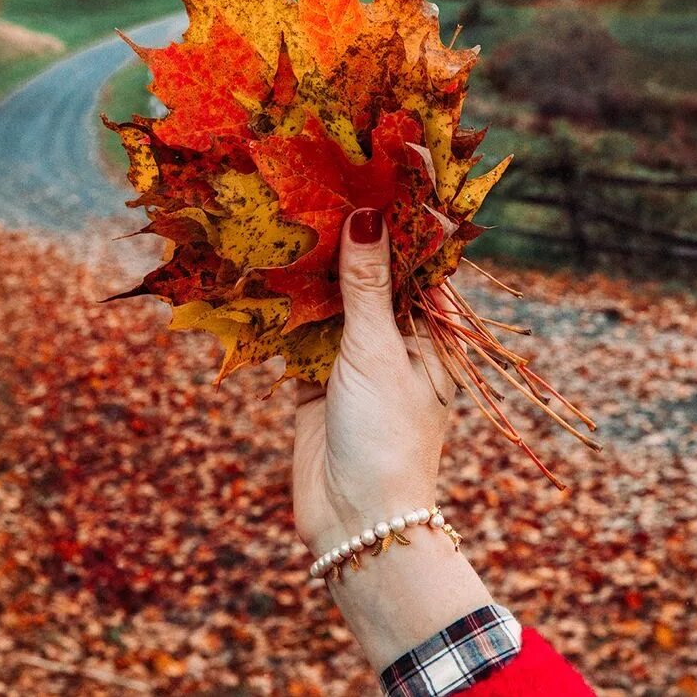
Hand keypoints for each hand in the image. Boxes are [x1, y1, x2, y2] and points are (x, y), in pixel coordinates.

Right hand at [292, 208, 456, 556]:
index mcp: (432, 334)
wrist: (355, 523)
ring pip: (334, 302)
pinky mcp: (317, 378)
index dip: (397, 223)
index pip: (417, 265)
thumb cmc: (387, 435)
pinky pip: (301, 332)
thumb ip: (366, 285)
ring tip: (288, 212)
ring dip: (312, 270)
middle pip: (372, 279)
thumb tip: (366, 216)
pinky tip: (264, 266)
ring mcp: (356, 359)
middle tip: (317, 184)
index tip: (374, 173)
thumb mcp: (377, 351)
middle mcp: (396, 341)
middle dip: (347, 242)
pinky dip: (285, 306)